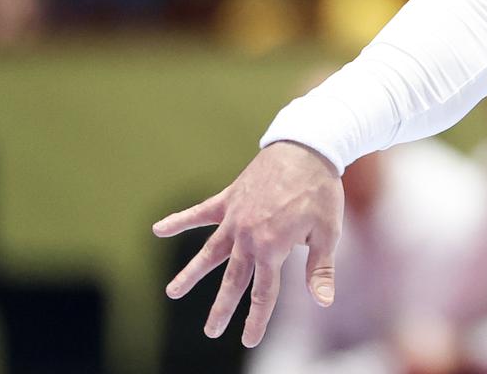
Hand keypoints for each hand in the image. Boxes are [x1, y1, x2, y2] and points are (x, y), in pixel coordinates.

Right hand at [153, 140, 344, 347]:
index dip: (257, 319)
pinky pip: (200, 212)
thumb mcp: (328, 233)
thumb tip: (323, 302)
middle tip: (209, 331)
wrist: (307, 146)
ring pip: (209, 251)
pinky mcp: (229, 198)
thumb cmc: (321, 191)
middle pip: (233, 279)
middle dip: (221, 307)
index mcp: (272, 248)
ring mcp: (235, 217)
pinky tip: (158, 229)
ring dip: (191, 273)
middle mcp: (248, 236)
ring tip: (171, 292)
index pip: (263, 292)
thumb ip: (320, 269)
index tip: (247, 341)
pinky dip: (180, 220)